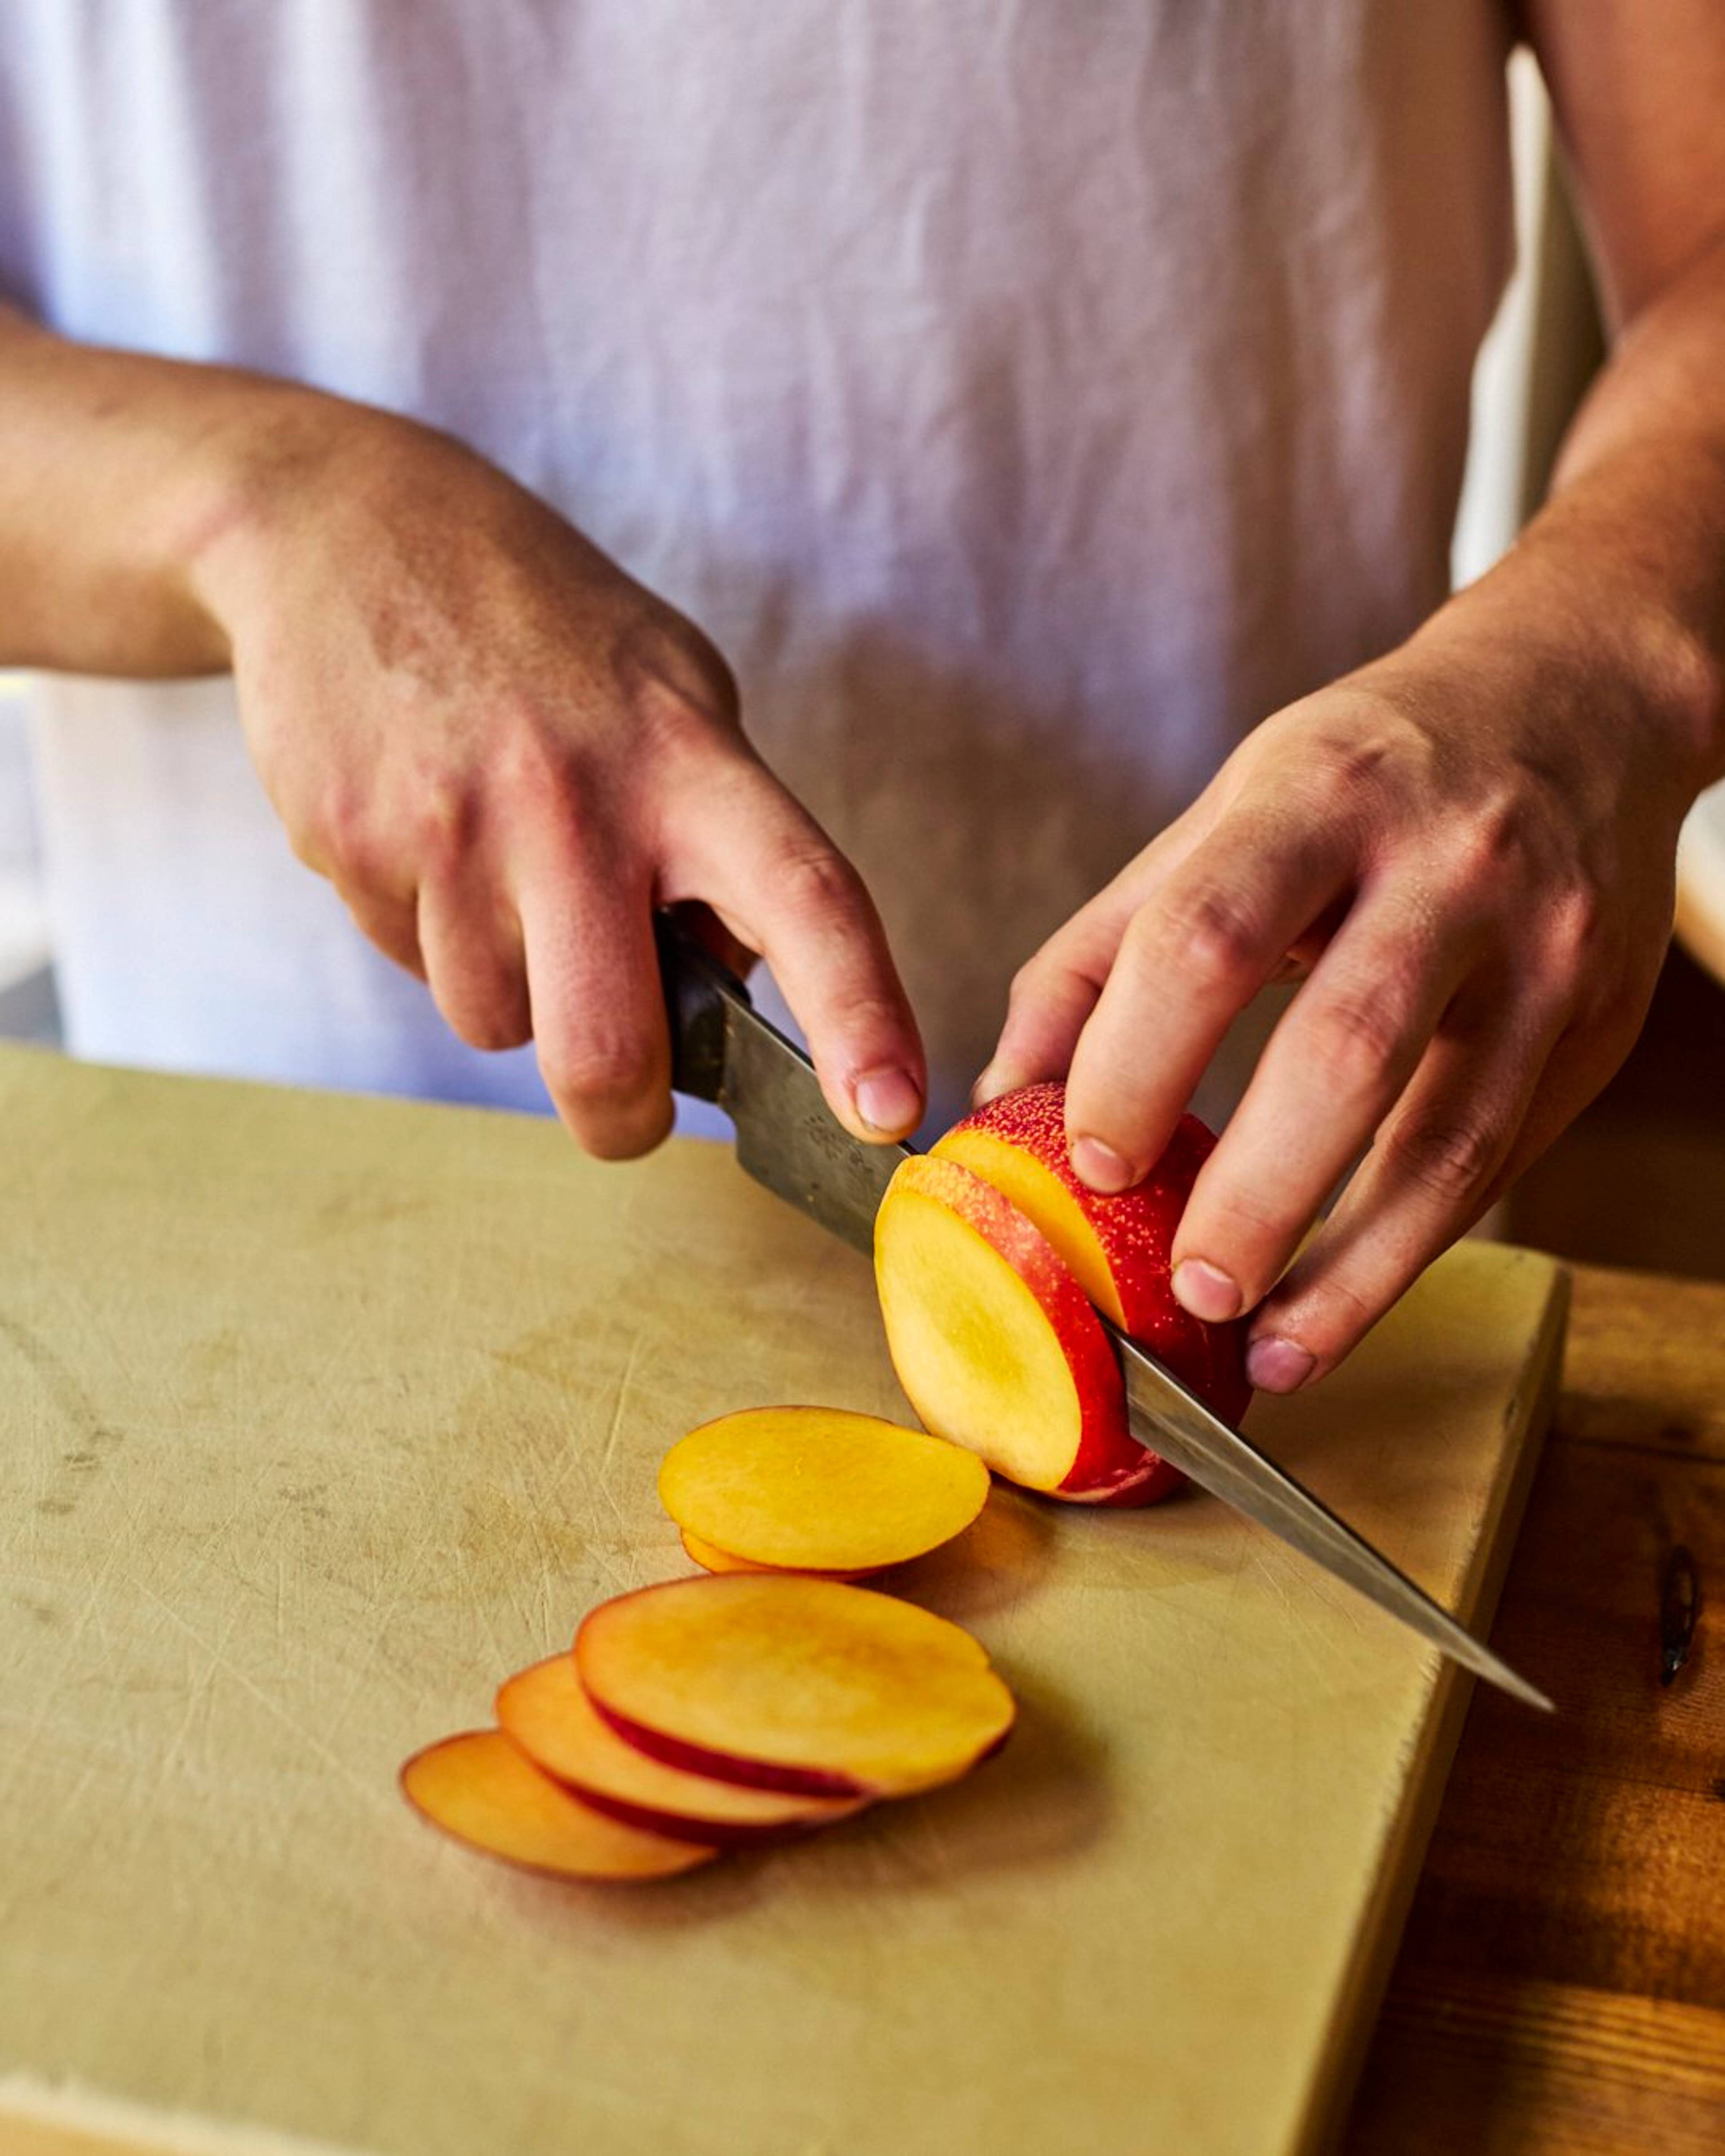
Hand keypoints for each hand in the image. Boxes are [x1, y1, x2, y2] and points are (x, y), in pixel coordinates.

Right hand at [193, 397, 924, 1154]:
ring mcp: (449, 825)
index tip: (887, 1115)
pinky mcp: (349, 842)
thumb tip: (741, 996)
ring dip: (511, 994)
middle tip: (629, 1102)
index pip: (805, 898)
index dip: (858, 1016)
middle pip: (606, 1051)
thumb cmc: (546, 631)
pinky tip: (430, 835)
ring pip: (492, 1024)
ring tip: (501, 873)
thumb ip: (723, 846)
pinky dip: (432, 936)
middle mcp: (572, 799)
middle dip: (622, 1115)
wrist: (346, 523)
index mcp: (685, 758)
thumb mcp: (673, 697)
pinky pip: (412, 965)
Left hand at [977, 620, 1697, 1390]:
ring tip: (1267, 1351)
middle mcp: (1445, 862)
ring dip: (1352, 1268)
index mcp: (1317, 795)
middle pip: (1345, 1047)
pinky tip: (1340, 1307)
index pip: (1210, 935)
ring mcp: (1543, 944)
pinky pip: (1503, 1160)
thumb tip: (1000, 1097)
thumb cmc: (1364, 776)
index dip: (1139, 1060)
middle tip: (1184, 1290)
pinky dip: (1414, 1252)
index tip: (1090, 1163)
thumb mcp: (1222, 816)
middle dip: (1256, 1190)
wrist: (1574, 701)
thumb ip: (1103, 951)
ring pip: (1452, 1135)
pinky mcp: (1598, 1021)